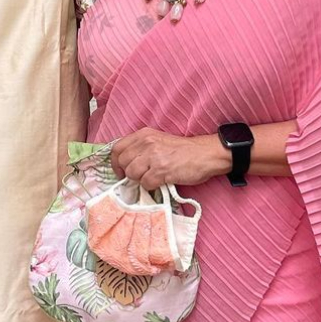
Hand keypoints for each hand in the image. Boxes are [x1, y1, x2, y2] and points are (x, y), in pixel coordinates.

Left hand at [110, 127, 224, 188]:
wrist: (205, 154)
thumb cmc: (182, 150)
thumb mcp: (157, 140)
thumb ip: (141, 148)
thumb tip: (125, 163)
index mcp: (143, 135)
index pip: (117, 149)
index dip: (116, 163)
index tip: (121, 171)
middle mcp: (146, 143)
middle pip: (123, 163)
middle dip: (129, 173)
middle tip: (140, 177)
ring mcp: (153, 157)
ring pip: (132, 174)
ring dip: (140, 180)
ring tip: (153, 178)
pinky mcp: (162, 170)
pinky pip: (146, 183)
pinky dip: (151, 186)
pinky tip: (160, 182)